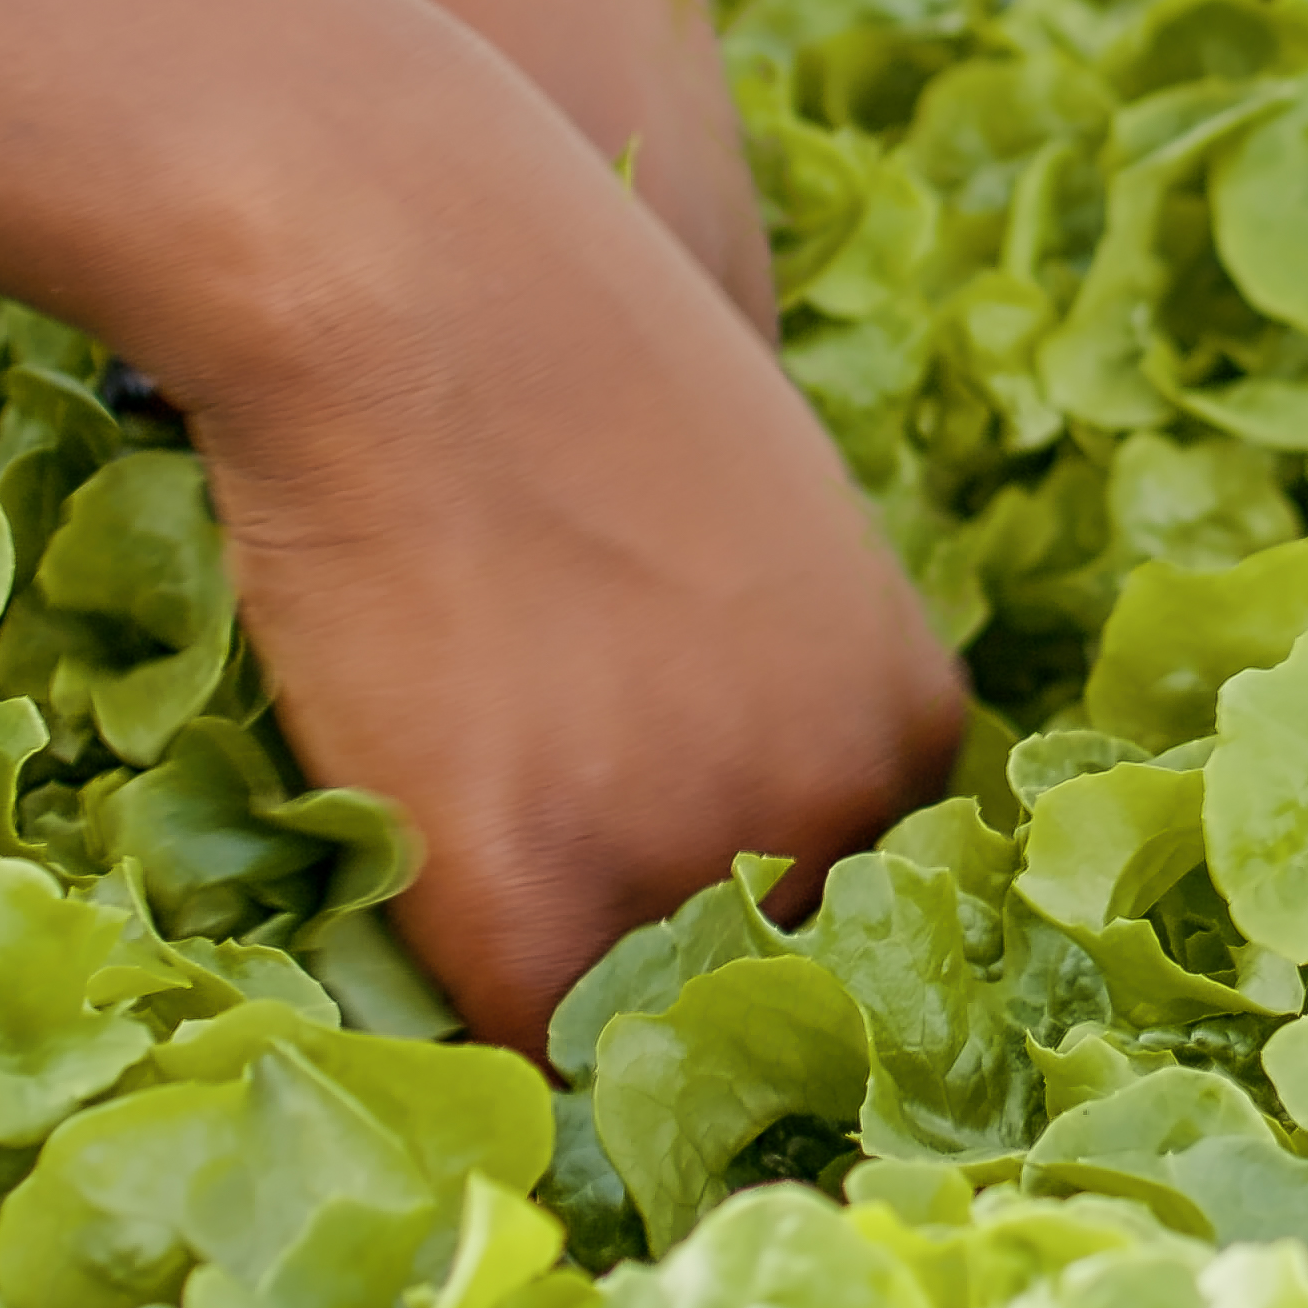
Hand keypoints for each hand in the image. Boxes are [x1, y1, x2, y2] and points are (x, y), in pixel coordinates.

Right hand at [174, 119, 960, 1034]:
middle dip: (641, 938)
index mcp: (906, 722)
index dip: (721, 880)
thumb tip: (679, 761)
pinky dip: (445, 990)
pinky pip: (502, 1039)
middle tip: (517, 833)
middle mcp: (837, 816)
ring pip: (617, 1020)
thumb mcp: (743, 506)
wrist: (414, 268)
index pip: (840, 892)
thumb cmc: (550, 332)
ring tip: (446, 828)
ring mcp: (689, 871)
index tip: (629, 847)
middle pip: (741, 969)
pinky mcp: (531, 912)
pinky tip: (401, 888)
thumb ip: (753, 666)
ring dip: (539, 973)